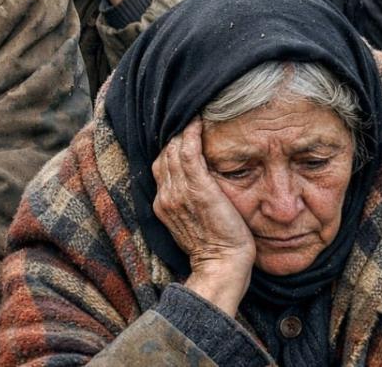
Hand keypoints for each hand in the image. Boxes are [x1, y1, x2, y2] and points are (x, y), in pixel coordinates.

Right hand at [152, 118, 254, 316]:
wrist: (221, 266)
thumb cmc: (214, 249)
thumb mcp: (191, 225)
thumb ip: (186, 205)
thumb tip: (192, 190)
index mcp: (162, 204)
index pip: (160, 167)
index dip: (168, 149)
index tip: (180, 136)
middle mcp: (166, 196)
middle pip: (164, 155)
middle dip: (173, 135)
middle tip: (187, 117)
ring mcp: (179, 192)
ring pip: (173, 151)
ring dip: (182, 131)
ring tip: (193, 115)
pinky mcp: (198, 189)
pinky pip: (189, 153)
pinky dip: (191, 135)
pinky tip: (197, 123)